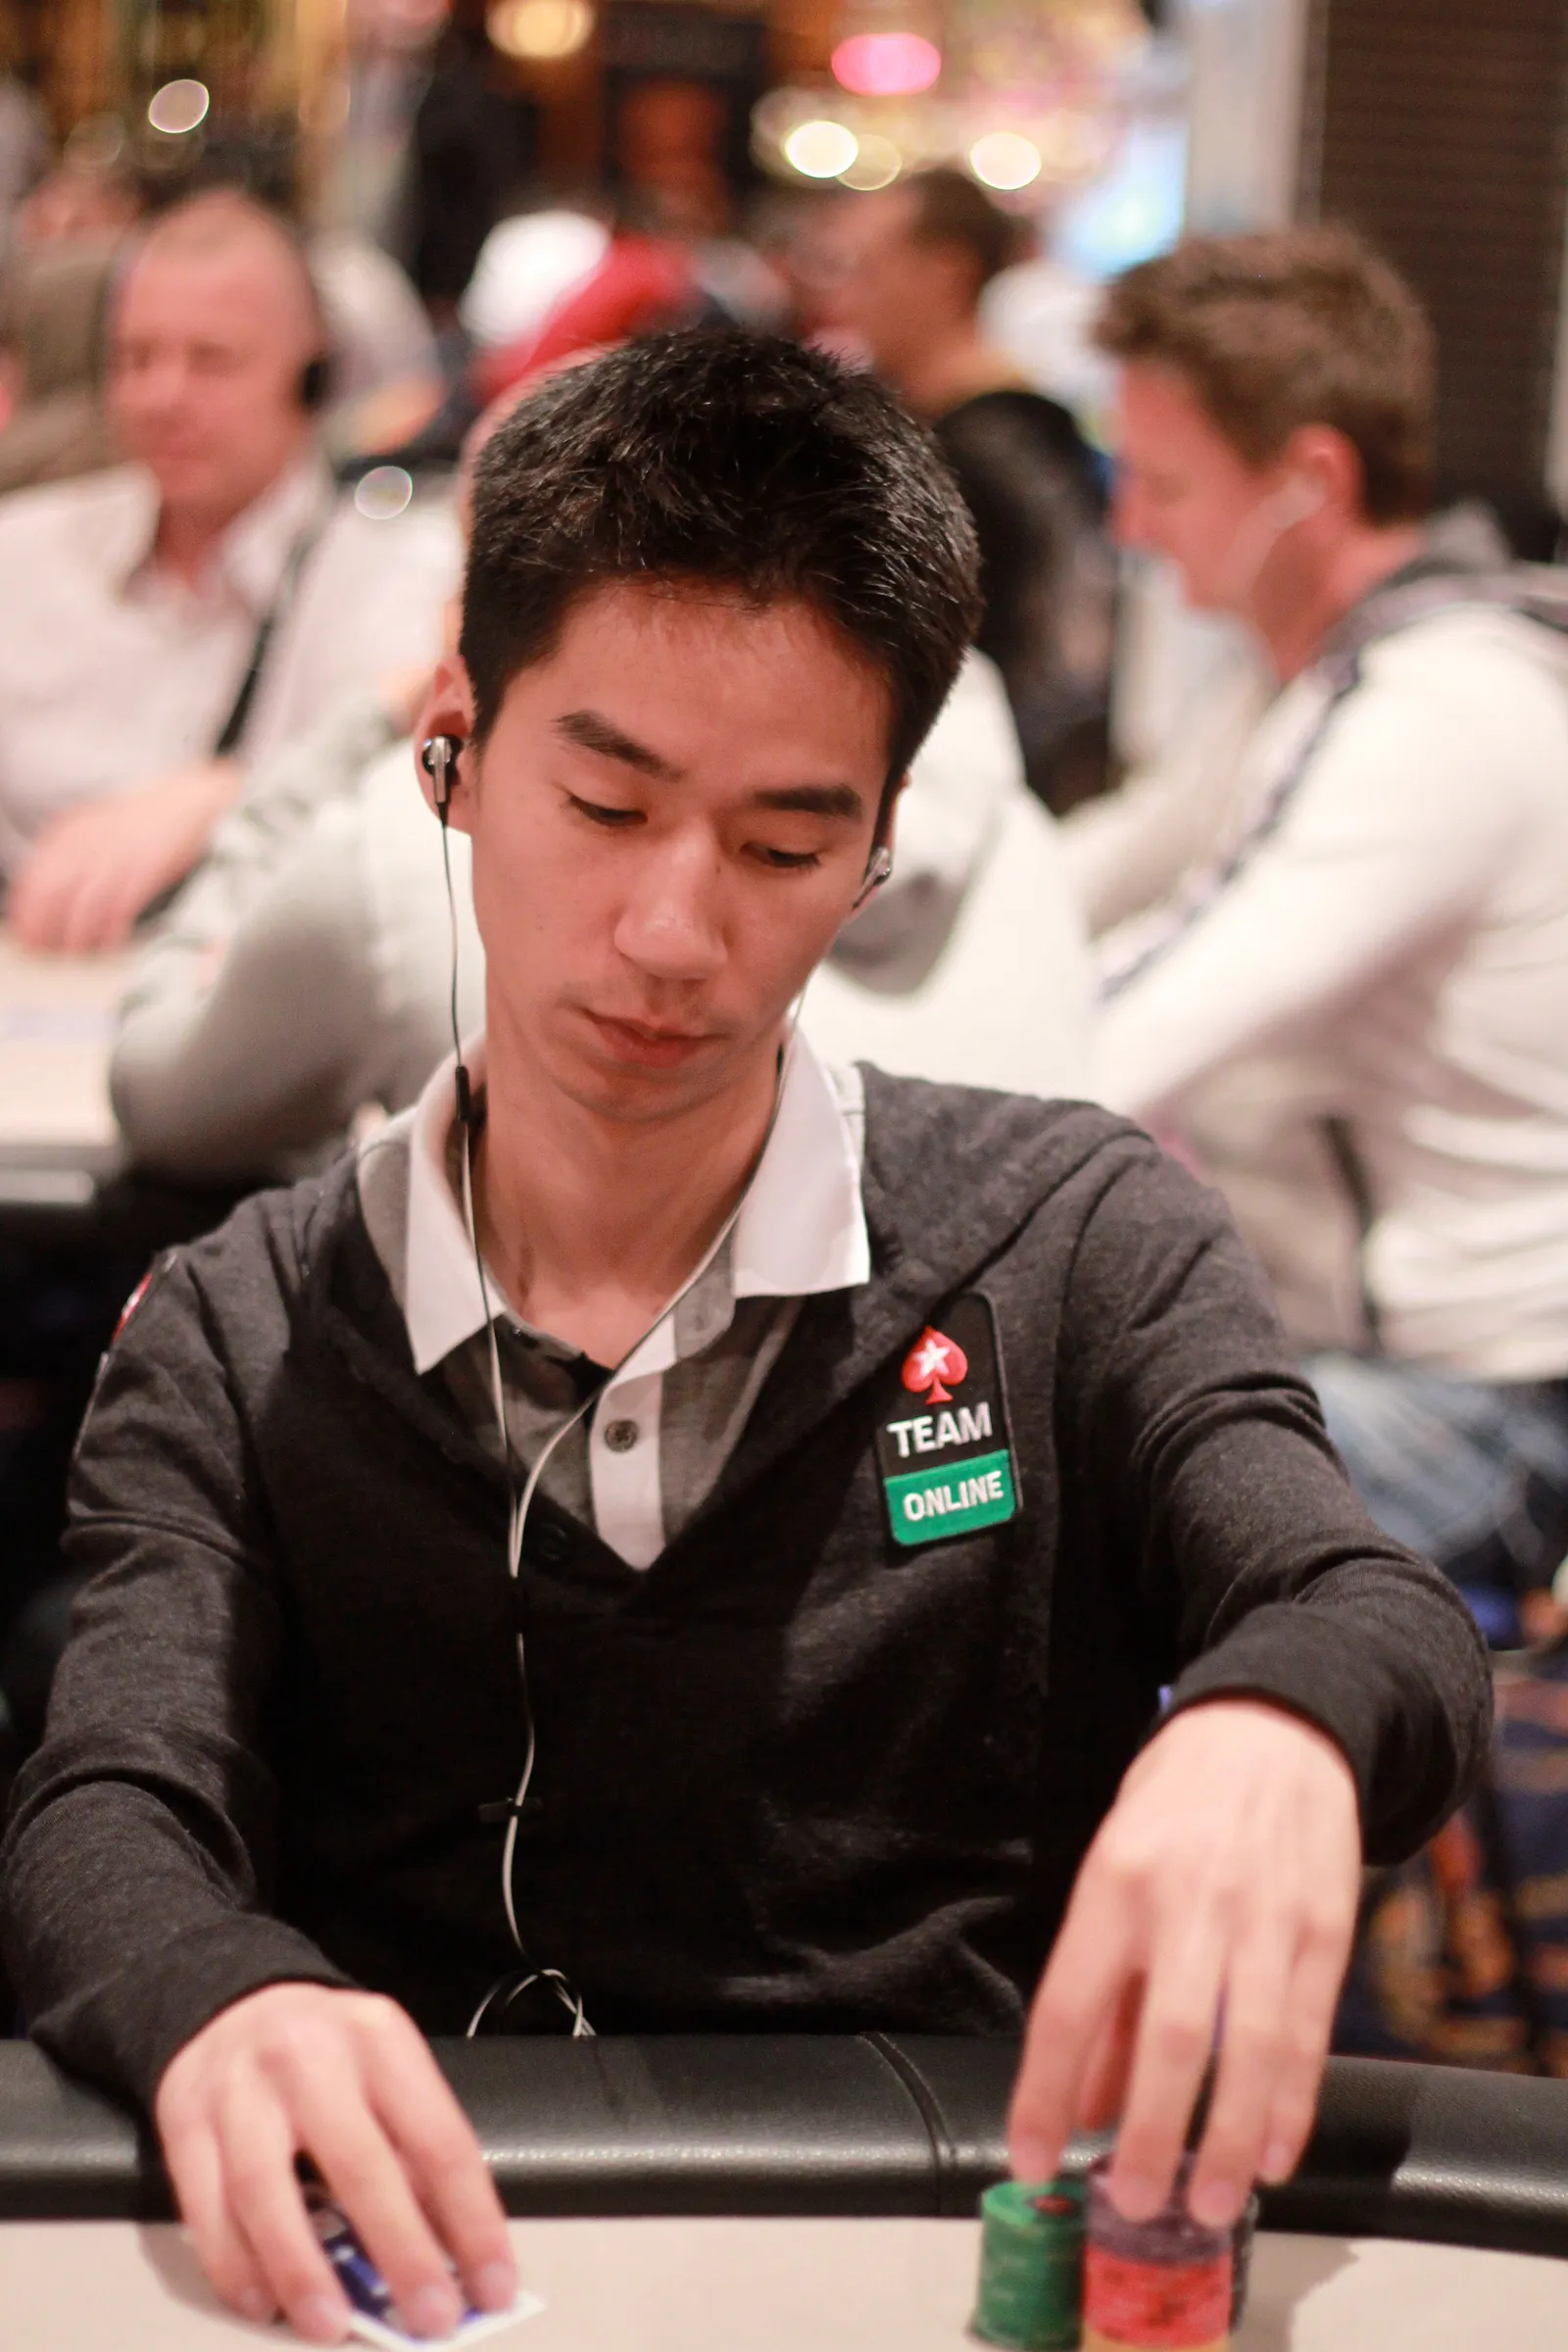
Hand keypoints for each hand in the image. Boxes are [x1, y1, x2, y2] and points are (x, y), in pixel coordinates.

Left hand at [9, 760, 239, 951]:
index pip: (33, 878)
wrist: (191, 802)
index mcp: (70, 832)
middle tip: (45, 950)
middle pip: (51, 894)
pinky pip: (119, 908)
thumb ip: (70, 856)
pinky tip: (108, 942)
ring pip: (82, 906)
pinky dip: (110, 930)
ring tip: (76, 952)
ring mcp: (117, 855)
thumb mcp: (96, 831)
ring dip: (76, 935)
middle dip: (44, 927)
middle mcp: (88, 842)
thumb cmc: (145, 823)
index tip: (25, 934)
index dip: (26, 911)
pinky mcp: (146, 869)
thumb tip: (47, 897)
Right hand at [154, 1982, 515, 2343]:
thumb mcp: (383, 2068)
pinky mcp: (183, 2120)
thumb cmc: (325, 2052)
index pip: (438, 2138)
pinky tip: (263, 2302)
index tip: (493, 2285)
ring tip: (331, 2325)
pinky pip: (206, 2207)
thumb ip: (411, 2146)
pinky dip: (234, 2265)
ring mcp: (240, 2087)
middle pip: (359, 2164)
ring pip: (265, 2190)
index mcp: (379, 2038)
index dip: (471, 2219)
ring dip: (302, 2270)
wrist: (231, 2004)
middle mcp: (309, 2056)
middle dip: (400, 2252)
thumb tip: (449, 2251)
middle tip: (428, 2319)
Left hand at [1008, 1698, 1359, 2228]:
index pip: (1068, 2007)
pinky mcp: (1324, 1929)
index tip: (1032, 2159)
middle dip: (1151, 2134)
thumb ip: (1104, 1989)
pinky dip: (1292, 2102)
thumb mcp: (1116, 1868)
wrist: (1275, 1725)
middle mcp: (1188, 1901)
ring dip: (1229, 2139)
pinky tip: (1275, 2152)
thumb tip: (1084, 2101)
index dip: (1045, 2093)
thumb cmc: (1178, 1801)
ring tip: (1211, 2204)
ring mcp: (1264, 1916)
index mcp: (1116, 1883)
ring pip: (1249, 2048)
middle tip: (1136, 2204)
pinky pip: (1309, 2032)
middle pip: (1169, 2038)